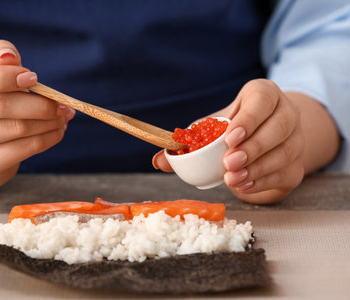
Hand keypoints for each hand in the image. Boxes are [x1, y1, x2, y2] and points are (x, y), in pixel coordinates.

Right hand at [0, 40, 74, 186]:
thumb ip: (0, 57)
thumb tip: (8, 55)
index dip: (2, 77)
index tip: (33, 78)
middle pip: (0, 106)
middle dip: (39, 104)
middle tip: (62, 104)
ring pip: (16, 129)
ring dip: (48, 122)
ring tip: (63, 116)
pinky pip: (23, 150)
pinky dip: (47, 139)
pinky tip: (56, 132)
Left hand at [153, 79, 305, 203]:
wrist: (264, 142)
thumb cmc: (234, 130)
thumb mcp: (212, 128)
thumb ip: (187, 141)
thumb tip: (159, 160)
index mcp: (264, 95)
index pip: (263, 99)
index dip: (249, 118)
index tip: (230, 137)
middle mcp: (287, 113)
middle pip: (280, 127)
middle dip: (253, 147)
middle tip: (228, 162)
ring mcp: (297, 140)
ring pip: (284, 152)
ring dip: (257, 168)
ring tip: (232, 179)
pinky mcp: (297, 166)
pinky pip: (285, 173)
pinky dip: (262, 182)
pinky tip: (243, 185)